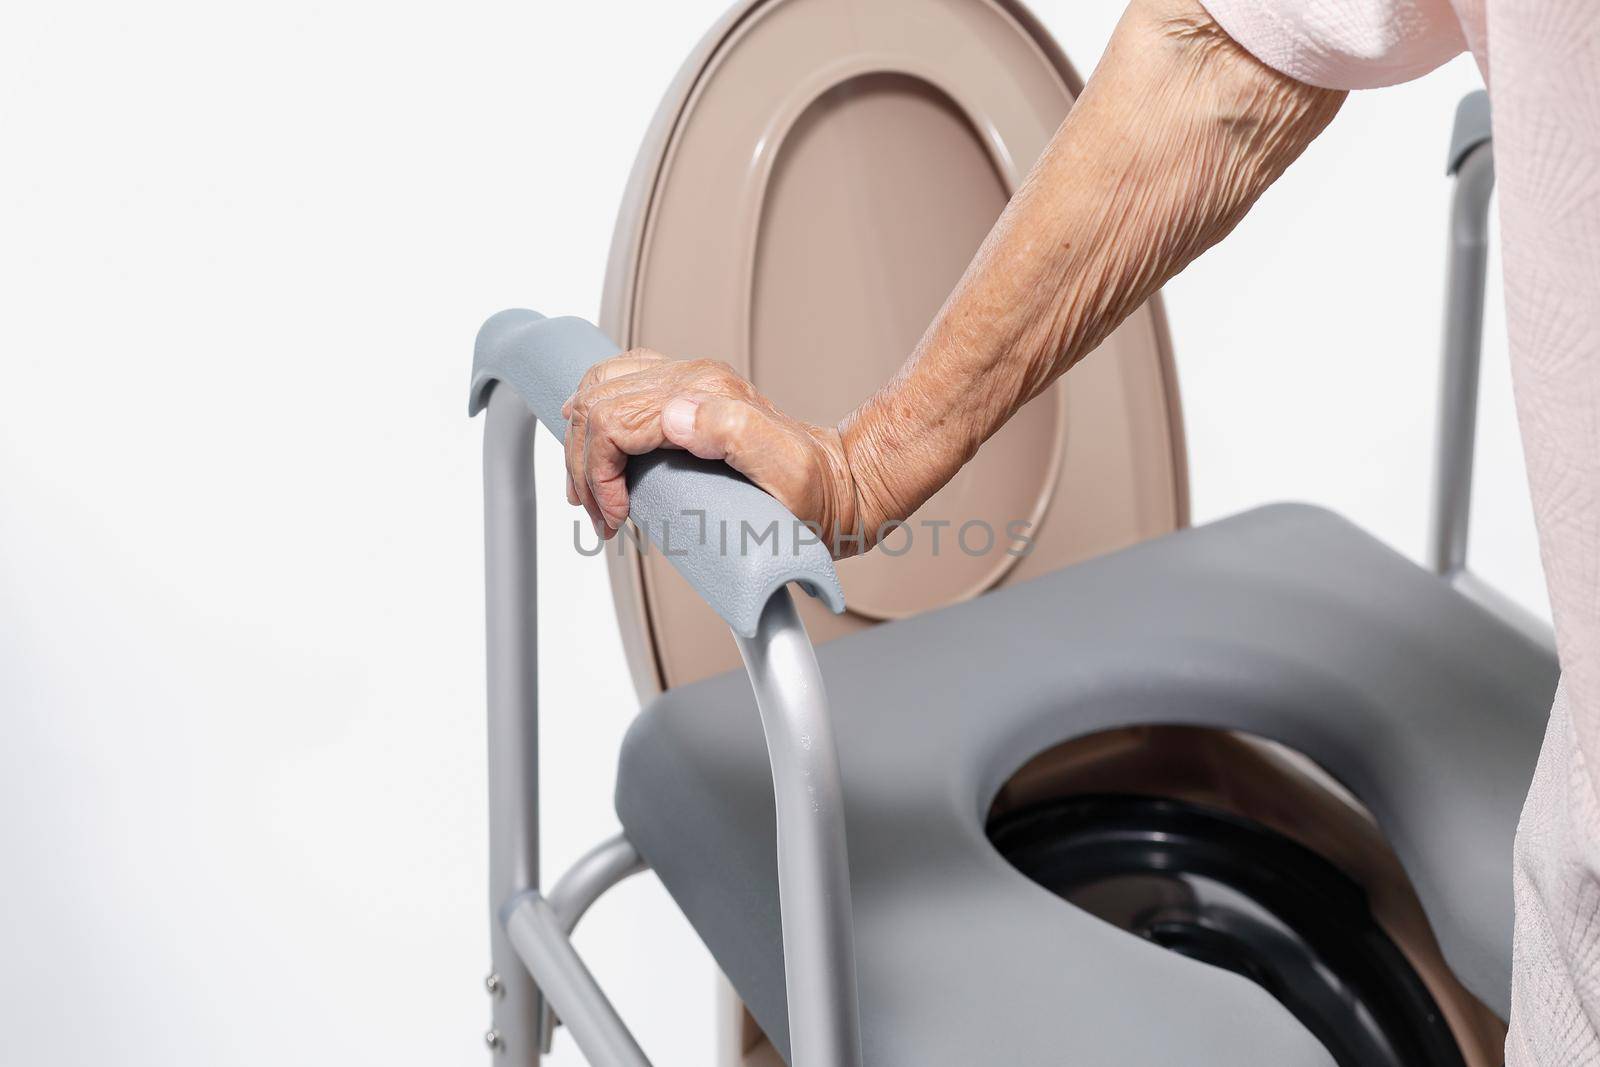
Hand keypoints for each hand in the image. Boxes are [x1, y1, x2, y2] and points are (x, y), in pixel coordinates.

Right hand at [561, 349, 869, 556]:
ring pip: (601, 387)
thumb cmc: (817, 494)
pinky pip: (621, 383)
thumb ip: (733, 434)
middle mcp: (694, 381)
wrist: (843, 487)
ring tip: (590, 491)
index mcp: (706, 396)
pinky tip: (593, 441)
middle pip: (599, 403)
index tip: (615, 517)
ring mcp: (691, 384)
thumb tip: (671, 416)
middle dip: (584, 464)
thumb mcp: (787, 472)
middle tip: (600, 515)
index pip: (613, 419)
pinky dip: (594, 411)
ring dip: (582, 441)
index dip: (598, 472)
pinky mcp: (689, 394)